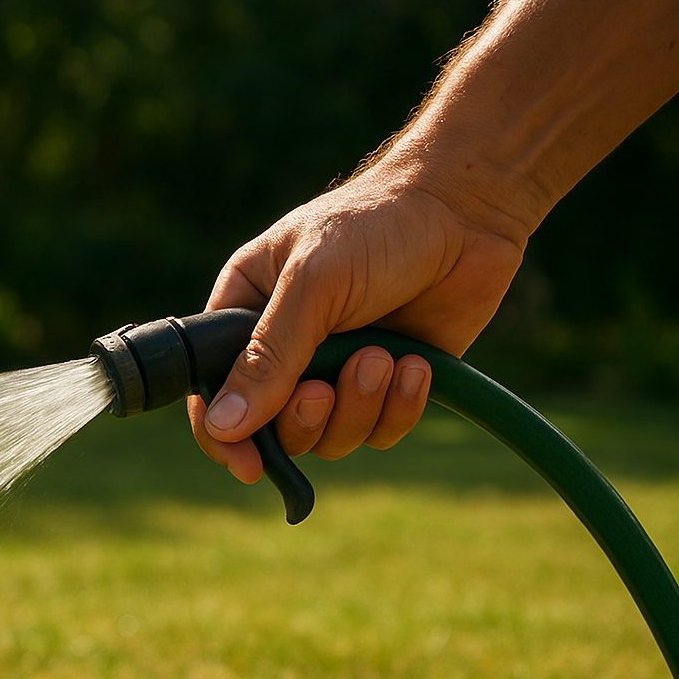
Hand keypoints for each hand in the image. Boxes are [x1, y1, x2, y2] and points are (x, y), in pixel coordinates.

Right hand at [188, 164, 526, 481]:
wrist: (466, 212)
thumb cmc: (376, 227)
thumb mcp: (311, 285)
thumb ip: (267, 357)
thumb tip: (224, 426)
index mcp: (246, 312)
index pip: (212, 390)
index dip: (223, 435)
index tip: (248, 466)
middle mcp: (285, 348)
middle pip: (272, 428)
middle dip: (304, 418)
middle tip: (325, 389)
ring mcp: (338, 369)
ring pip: (330, 437)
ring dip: (358, 406)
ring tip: (383, 357)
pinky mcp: (389, 385)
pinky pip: (380, 432)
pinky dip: (399, 407)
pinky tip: (416, 364)